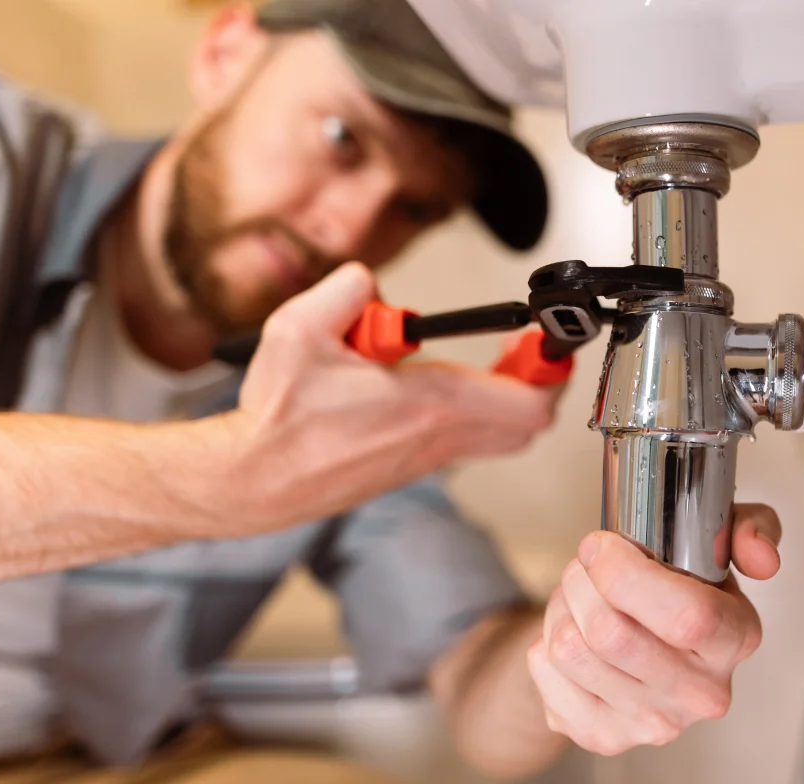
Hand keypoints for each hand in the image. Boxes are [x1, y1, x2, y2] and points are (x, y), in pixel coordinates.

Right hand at [230, 263, 557, 531]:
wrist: (252, 479)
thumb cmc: (277, 417)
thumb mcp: (299, 328)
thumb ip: (345, 289)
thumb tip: (369, 283)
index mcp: (428, 404)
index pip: (529, 401)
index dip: (551, 370)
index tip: (544, 342)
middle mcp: (438, 438)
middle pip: (529, 423)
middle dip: (535, 382)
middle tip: (518, 350)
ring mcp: (428, 459)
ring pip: (499, 436)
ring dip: (503, 398)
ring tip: (482, 362)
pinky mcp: (411, 468)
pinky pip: (466, 442)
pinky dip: (469, 413)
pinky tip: (430, 385)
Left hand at [529, 505, 781, 755]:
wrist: (637, 646)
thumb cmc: (678, 591)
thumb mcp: (718, 543)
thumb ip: (750, 530)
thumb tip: (763, 559)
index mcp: (735, 639)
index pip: (687, 616)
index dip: (628, 574)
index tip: (602, 546)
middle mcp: (701, 692)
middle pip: (614, 634)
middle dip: (582, 581)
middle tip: (584, 564)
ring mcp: (652, 722)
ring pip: (572, 650)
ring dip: (562, 607)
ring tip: (579, 596)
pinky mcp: (603, 736)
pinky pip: (546, 672)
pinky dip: (544, 639)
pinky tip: (571, 632)